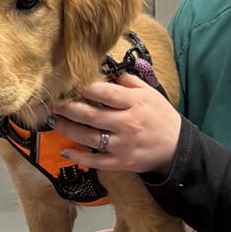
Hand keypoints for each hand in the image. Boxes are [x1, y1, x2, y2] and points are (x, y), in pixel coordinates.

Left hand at [51, 72, 181, 175]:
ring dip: (67, 129)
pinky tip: (66, 151)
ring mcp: (123, 145)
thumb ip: (128, 81)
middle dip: (68, 108)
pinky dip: (79, 157)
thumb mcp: (149, 93)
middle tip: (52, 103)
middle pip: (91, 115)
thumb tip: (107, 68)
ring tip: (53, 120)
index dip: (85, 88)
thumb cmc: (160, 117)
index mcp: (135, 103)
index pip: (106, 93)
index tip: (70, 84)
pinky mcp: (121, 162)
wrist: (177, 148)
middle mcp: (128, 124)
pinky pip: (96, 161)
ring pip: (88, 137)